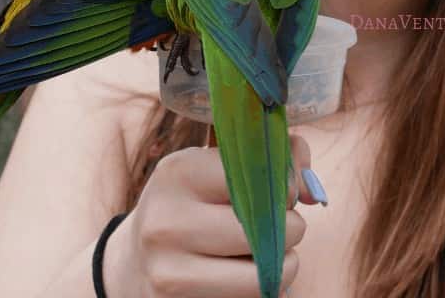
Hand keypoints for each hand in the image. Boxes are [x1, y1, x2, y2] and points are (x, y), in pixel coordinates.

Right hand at [104, 134, 320, 296]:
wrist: (133, 262)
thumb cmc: (192, 204)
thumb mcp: (218, 168)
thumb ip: (274, 159)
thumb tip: (311, 190)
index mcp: (178, 172)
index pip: (259, 175)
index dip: (287, 184)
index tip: (286, 191)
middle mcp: (166, 222)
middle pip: (266, 230)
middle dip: (291, 229)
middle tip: (282, 225)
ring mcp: (167, 274)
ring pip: (263, 277)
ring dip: (284, 267)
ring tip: (271, 254)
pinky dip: (265, 292)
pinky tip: (246, 278)